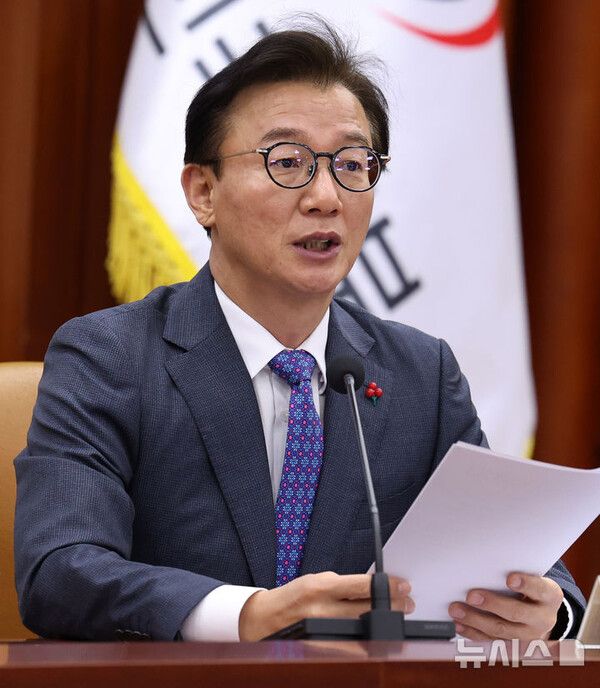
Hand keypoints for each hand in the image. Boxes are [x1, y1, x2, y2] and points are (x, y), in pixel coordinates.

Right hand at [239, 571, 413, 640]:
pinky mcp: (321, 646)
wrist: (264, 618)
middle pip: (368, 608)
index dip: (387, 586)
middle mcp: (322, 609)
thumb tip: (372, 588)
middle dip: (393, 605)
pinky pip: (350, 647)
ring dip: (384, 622)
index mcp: (321, 586)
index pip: (362, 585)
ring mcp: (322, 630)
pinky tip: (377, 638)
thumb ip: (342, 585)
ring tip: (396, 618)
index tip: (403, 585)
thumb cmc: (294, 597)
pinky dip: (366, 642)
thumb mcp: (316, 581)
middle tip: (408, 602)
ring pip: (364, 628)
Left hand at [448, 572, 563, 640]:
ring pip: (502, 630)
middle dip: (492, 604)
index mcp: (550, 596)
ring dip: (476, 620)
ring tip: (456, 610)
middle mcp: (543, 618)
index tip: (509, 578)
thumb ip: (515, 572)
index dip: (525, 584)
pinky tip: (460, 625)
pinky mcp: (515, 646)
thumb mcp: (532, 576)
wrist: (542, 612)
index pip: (539, 589)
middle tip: (471, 596)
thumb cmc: (530, 587)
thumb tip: (483, 563)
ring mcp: (529, 635)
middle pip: (516, 613)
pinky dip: (473, 633)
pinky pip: (492, 641)